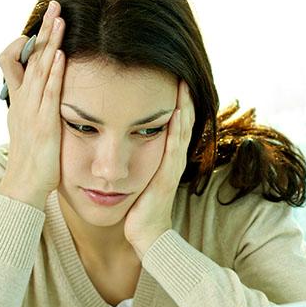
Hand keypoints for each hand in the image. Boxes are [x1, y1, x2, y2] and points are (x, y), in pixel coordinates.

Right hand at [0, 0, 66, 209]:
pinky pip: (49, 91)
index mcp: (19, 99)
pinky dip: (55, 72)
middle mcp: (22, 100)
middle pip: (30, 56)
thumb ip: (33, 108)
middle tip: (54, 5)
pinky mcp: (44, 122)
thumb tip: (42, 95)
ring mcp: (32, 110)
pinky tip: (63, 56)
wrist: (22, 185)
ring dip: (51, 42)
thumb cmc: (30, 159)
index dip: (26, 42)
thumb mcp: (28, 127)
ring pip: (40, 68)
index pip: (15, 60)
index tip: (39, 29)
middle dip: (43, 29)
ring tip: (60, 20)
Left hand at [125, 80, 194, 256]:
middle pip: (182, 120)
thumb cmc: (138, 209)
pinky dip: (178, 128)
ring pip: (182, 129)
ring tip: (183, 83)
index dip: (174, 100)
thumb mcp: (136, 178)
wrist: (147, 236)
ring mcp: (172, 166)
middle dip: (182, 96)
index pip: (173, 122)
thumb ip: (133, 160)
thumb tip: (121, 144)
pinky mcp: (167, 175)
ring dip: (184, 106)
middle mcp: (172, 158)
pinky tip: (177, 112)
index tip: (170, 76)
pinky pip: (174, 147)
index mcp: (164, 157)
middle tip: (181, 70)